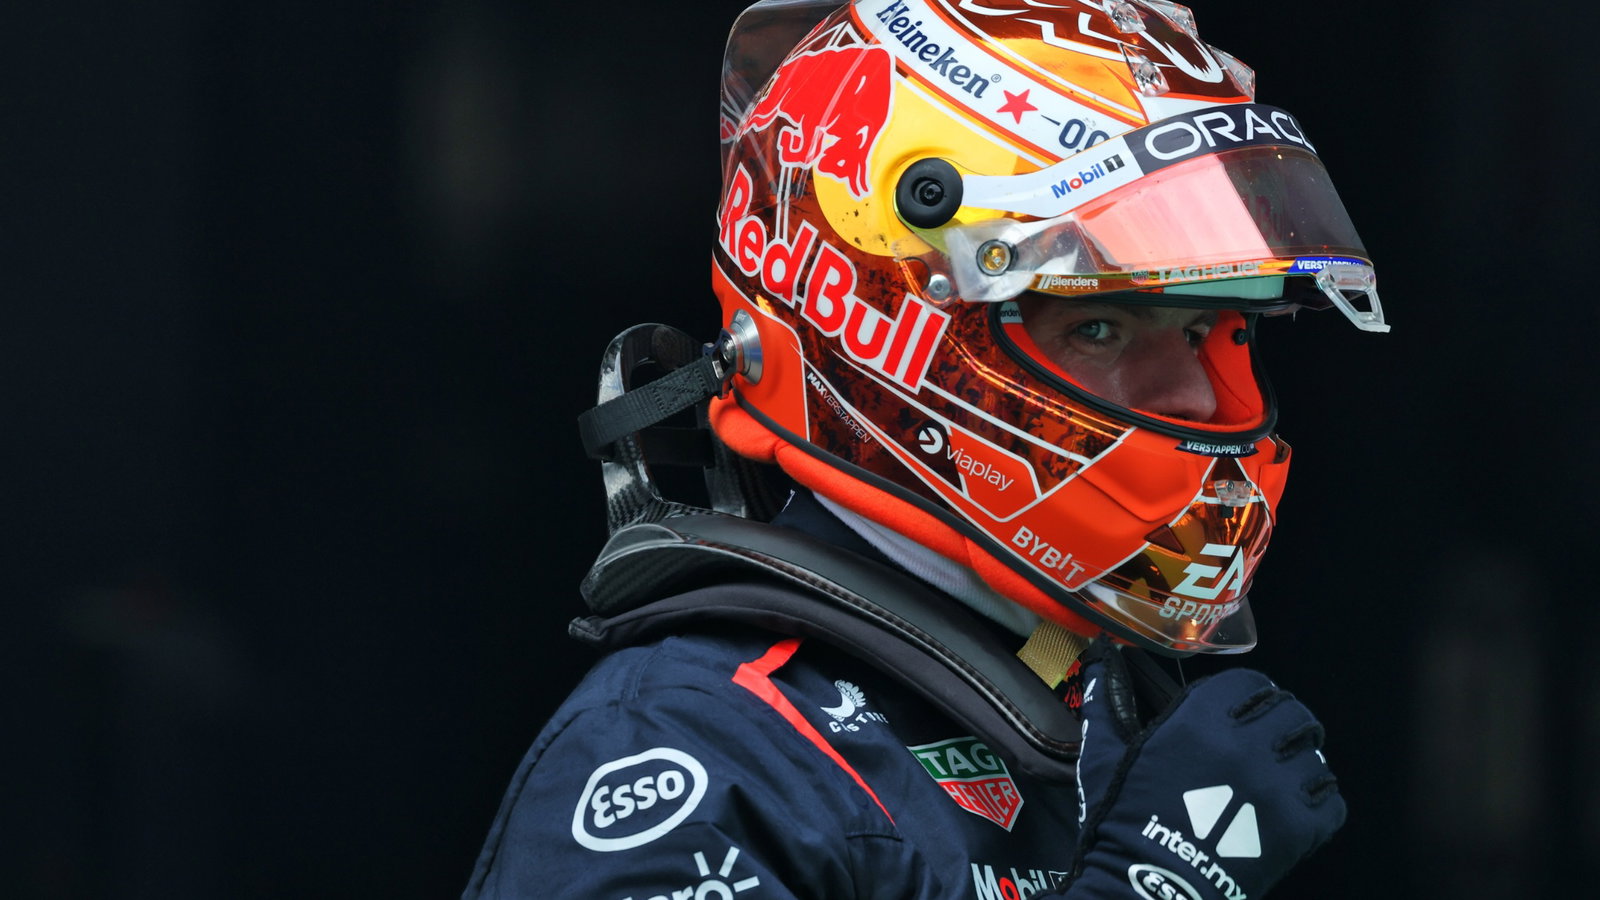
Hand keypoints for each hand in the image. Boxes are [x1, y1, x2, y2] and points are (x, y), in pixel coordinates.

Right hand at [1061, 637, 1344, 899]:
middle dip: (1283, 725)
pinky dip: (1317, 804)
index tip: (1242, 712)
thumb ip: (1106, 701)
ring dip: (1300, 764)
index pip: (1251, 685)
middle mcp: (1248, 746)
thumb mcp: (1105, 755)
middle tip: (1268, 744)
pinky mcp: (1300, 829)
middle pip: (1294, 713)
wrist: (1150, 889)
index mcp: (1201, 722)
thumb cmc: (1124, 821)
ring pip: (1315, 756)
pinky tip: (1292, 812)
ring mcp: (1279, 788)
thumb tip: (1099, 654)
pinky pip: (1331, 801)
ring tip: (1281, 781)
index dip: (1250, 696)